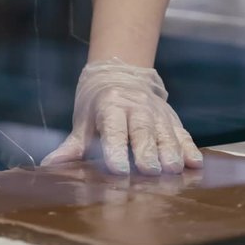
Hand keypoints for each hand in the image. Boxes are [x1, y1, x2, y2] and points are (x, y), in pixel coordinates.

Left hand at [41, 58, 203, 174]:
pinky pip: (181, 132)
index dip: (115, 148)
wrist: (118, 74)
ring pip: (165, 131)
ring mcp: (156, 111)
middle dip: (146, 151)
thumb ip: (71, 147)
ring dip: (170, 151)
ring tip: (174, 170)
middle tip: (150, 171)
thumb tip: (49, 165)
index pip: (113, 128)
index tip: (117, 168)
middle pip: (142, 130)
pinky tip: (195, 163)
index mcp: (110, 105)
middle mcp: (135, 106)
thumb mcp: (82, 122)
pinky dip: (189, 147)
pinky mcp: (171, 118)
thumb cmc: (96, 105)